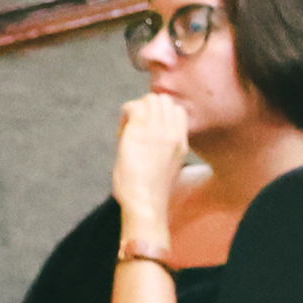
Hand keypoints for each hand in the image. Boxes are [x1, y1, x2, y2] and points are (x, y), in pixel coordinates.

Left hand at [112, 94, 193, 231]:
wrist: (146, 203)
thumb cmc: (152, 193)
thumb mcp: (169, 167)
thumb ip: (165, 149)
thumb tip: (151, 143)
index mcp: (181, 142)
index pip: (177, 111)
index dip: (160, 114)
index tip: (149, 131)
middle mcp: (172, 133)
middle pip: (163, 100)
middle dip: (147, 108)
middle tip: (135, 128)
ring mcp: (157, 131)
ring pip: (149, 99)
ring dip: (135, 110)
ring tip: (128, 131)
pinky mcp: (138, 132)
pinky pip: (132, 106)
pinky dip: (124, 116)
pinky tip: (121, 135)